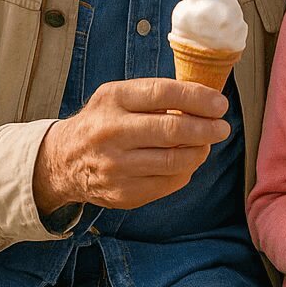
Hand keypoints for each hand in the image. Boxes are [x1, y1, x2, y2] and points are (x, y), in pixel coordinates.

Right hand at [32, 78, 231, 212]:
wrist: (64, 160)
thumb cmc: (105, 121)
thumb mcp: (121, 96)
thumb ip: (158, 95)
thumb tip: (208, 99)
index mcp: (113, 99)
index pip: (163, 94)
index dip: (198, 98)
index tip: (220, 104)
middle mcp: (111, 132)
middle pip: (172, 130)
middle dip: (206, 129)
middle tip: (222, 127)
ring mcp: (115, 166)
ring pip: (174, 161)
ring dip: (200, 151)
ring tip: (206, 144)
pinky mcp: (122, 192)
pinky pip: (168, 182)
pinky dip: (185, 171)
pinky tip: (186, 161)